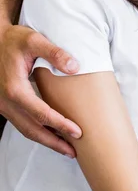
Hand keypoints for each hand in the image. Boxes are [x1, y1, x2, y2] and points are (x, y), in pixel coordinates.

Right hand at [0, 25, 81, 155]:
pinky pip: (21, 123)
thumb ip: (54, 53)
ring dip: (45, 140)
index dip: (60, 124)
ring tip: (66, 148)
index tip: (78, 131)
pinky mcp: (4, 105)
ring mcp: (3, 105)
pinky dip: (36, 131)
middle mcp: (6, 101)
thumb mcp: (34, 40)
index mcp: (14, 88)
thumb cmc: (13, 39)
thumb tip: (75, 68)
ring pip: (25, 129)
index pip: (41, 113)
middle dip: (54, 142)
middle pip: (32, 130)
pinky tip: (50, 133)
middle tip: (74, 151)